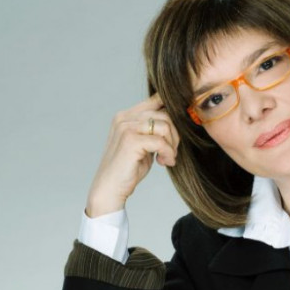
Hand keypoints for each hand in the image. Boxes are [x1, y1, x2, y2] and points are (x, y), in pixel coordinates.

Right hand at [85, 93, 179, 216]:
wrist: (110, 188)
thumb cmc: (129, 168)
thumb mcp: (144, 144)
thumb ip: (154, 130)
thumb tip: (178, 119)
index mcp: (126, 115)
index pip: (156, 100)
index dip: (174, 111)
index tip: (179, 130)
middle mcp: (125, 118)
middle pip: (165, 114)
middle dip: (175, 134)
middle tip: (171, 152)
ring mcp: (126, 127)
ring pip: (165, 126)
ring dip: (172, 145)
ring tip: (167, 158)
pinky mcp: (131, 141)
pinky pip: (161, 142)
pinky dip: (168, 154)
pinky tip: (164, 162)